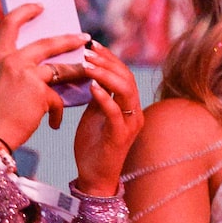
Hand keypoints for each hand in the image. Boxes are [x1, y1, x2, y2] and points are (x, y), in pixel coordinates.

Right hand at [0, 4, 81, 153]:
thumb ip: (15, 70)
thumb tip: (45, 67)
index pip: (9, 24)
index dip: (25, 11)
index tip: (39, 6)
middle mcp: (10, 61)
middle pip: (47, 43)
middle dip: (69, 40)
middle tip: (84, 37)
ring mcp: (25, 74)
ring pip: (60, 68)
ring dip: (77, 71)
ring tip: (88, 73)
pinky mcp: (39, 92)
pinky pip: (56, 97)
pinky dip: (56, 111)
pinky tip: (53, 123)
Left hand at [66, 43, 144, 198]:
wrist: (94, 177)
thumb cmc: (92, 146)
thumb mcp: (94, 114)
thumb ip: (97, 95)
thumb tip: (89, 72)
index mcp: (129, 105)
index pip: (123, 73)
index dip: (109, 58)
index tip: (92, 45)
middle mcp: (134, 112)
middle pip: (127, 78)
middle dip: (107, 62)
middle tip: (88, 51)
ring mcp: (129, 125)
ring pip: (125, 91)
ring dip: (105, 75)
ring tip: (87, 65)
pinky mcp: (120, 137)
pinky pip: (115, 113)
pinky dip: (104, 98)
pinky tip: (91, 87)